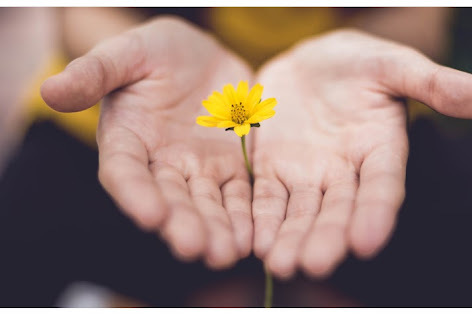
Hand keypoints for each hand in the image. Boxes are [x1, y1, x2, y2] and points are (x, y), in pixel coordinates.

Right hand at [41, 17, 253, 268]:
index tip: (150, 215)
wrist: (201, 56)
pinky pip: (239, 194)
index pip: (125, 172)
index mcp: (128, 140)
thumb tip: (50, 89)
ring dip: (216, 229)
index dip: (135, 194)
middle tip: (195, 248)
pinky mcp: (231, 167)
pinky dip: (245, 215)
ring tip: (226, 253)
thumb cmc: (156, 52)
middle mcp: (161, 164)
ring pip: (207, 204)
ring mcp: (198, 169)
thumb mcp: (127, 53)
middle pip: (170, 199)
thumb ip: (95, 72)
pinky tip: (253, 236)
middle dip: (182, 224)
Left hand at [252, 29, 471, 278]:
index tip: (367, 242)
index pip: (382, 187)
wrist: (309, 63)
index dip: (376, 213)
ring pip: (300, 212)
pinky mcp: (273, 170)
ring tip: (281, 264)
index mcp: (380, 150)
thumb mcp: (392, 64)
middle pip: (337, 210)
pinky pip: (266, 198)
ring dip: (290, 238)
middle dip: (326, 237)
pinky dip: (261, 219)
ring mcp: (307, 174)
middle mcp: (344, 172)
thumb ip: (433, 83)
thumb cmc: (357, 63)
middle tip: (314, 265)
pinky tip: (255, 242)